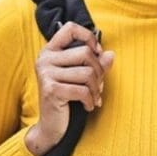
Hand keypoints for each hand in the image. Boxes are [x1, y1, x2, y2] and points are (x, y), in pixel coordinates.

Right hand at [26, 22, 114, 155]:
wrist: (51, 127)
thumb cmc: (67, 98)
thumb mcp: (82, 78)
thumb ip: (96, 64)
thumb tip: (111, 55)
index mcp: (51, 51)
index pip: (69, 28)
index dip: (88, 37)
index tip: (96, 52)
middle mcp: (45, 59)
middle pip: (85, 53)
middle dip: (98, 71)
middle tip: (98, 85)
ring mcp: (46, 74)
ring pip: (87, 73)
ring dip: (96, 89)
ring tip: (93, 97)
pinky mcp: (51, 89)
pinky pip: (82, 90)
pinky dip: (90, 100)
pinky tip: (88, 106)